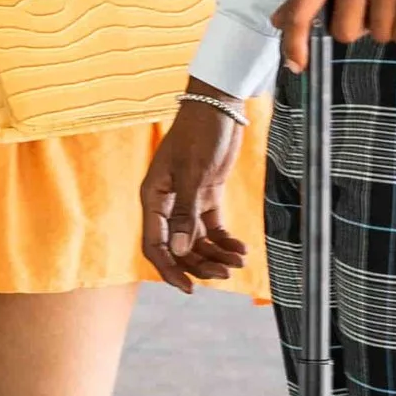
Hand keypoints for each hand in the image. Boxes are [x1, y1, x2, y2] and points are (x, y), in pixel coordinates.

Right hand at [139, 94, 249, 293]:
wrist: (219, 106)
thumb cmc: (200, 134)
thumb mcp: (193, 174)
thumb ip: (186, 213)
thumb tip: (181, 251)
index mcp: (153, 197)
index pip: (155, 244)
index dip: (169, 269)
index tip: (189, 288)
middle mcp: (167, 202)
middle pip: (180, 247)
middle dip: (201, 264)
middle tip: (227, 274)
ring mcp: (187, 200)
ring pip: (198, 240)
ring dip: (216, 254)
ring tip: (239, 261)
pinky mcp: (206, 195)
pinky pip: (213, 228)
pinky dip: (226, 240)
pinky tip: (241, 248)